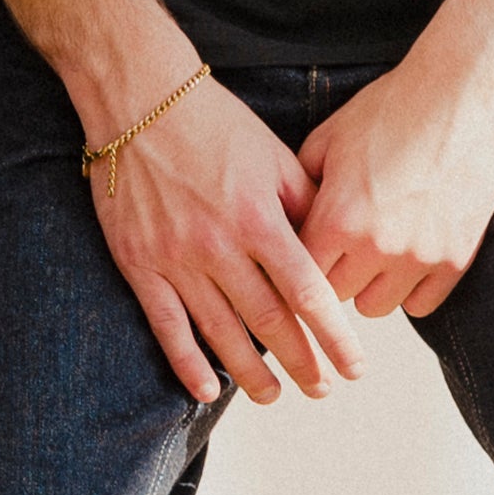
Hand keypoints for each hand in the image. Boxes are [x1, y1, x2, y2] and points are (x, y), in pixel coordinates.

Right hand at [89, 74, 366, 406]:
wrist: (139, 99)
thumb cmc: (215, 122)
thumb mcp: (273, 154)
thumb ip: (305, 202)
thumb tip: (337, 242)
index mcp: (260, 218)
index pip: (307, 292)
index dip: (333, 336)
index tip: (354, 366)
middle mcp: (219, 245)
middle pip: (268, 322)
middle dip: (301, 362)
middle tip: (323, 388)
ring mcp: (176, 258)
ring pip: (220, 333)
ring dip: (251, 373)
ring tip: (275, 395)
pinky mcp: (139, 263)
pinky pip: (166, 326)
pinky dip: (187, 363)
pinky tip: (208, 390)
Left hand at [296, 50, 493, 318]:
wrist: (462, 95)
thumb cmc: (392, 108)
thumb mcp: (330, 137)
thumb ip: (301, 185)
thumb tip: (286, 219)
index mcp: (338, 216)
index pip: (300, 274)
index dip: (298, 262)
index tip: (304, 252)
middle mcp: (376, 246)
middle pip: (335, 296)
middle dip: (332, 273)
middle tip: (339, 248)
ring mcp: (419, 257)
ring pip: (376, 307)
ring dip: (370, 286)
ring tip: (373, 253)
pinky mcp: (455, 260)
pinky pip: (421, 305)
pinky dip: (410, 288)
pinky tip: (407, 258)